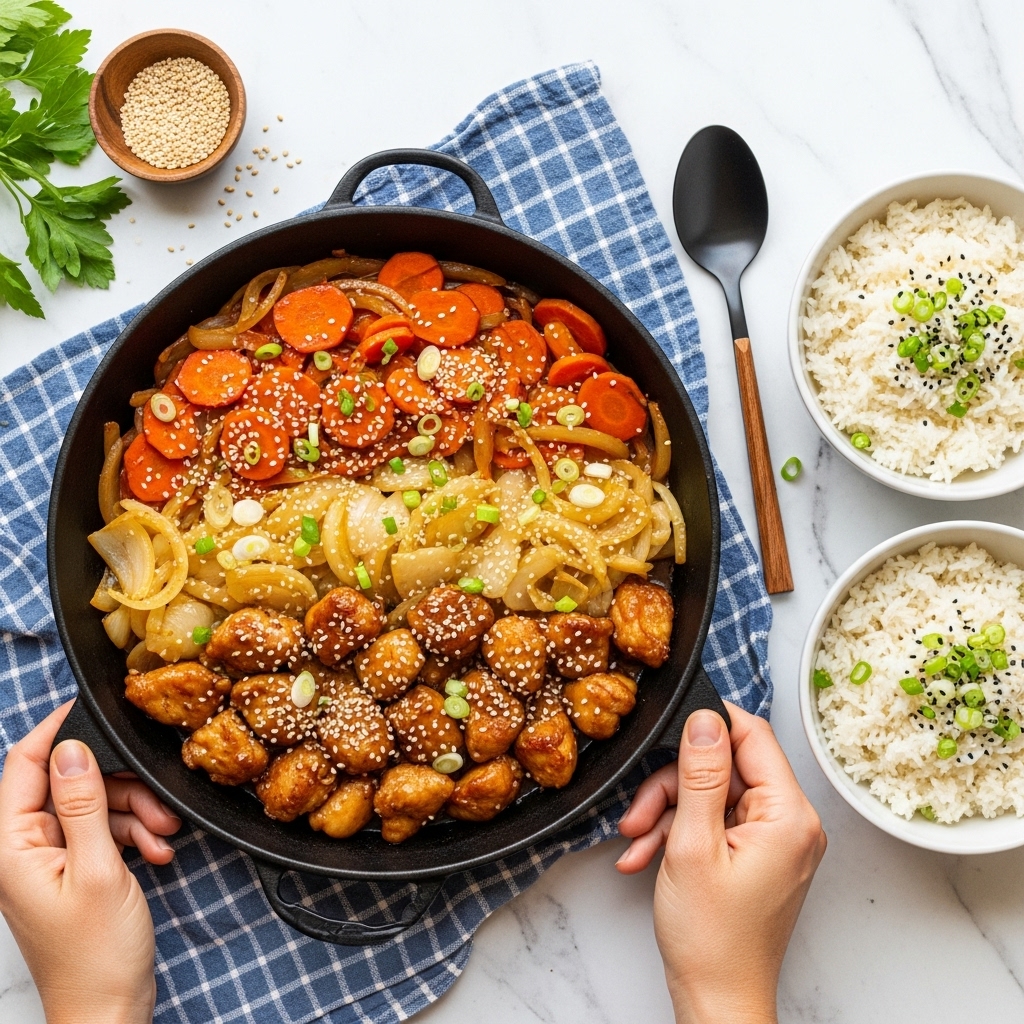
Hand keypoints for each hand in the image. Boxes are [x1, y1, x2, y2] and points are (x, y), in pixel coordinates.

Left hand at [0, 701, 181, 1023]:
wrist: (109, 1011)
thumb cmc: (95, 956)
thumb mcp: (97, 869)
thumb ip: (83, 804)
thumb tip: (72, 749)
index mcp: (12, 845)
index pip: (25, 764)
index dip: (59, 732)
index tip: (95, 709)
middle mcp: (24, 847)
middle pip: (68, 783)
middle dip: (118, 785)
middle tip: (155, 797)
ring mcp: (49, 860)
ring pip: (92, 805)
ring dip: (134, 813)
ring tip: (163, 837)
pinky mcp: (74, 870)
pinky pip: (102, 831)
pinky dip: (132, 836)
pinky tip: (156, 853)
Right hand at [617, 702, 824, 1023]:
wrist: (716, 1001)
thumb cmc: (712, 940)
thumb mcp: (693, 845)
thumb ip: (700, 775)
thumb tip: (704, 719)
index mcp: (788, 815)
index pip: (752, 735)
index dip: (707, 725)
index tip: (668, 727)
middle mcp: (789, 823)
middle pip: (724, 768)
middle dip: (672, 786)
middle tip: (638, 815)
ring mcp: (773, 840)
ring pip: (711, 794)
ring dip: (666, 814)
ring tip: (635, 842)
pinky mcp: (755, 855)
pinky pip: (713, 822)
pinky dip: (678, 834)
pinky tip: (646, 857)